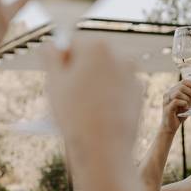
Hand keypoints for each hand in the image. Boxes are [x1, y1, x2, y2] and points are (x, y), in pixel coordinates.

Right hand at [43, 36, 141, 156]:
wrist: (104, 146)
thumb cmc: (75, 112)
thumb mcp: (55, 81)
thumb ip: (51, 57)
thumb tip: (52, 45)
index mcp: (98, 46)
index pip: (72, 44)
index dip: (62, 62)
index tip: (60, 80)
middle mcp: (120, 56)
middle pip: (92, 57)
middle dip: (80, 70)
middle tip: (70, 93)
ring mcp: (133, 74)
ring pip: (105, 73)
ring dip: (95, 82)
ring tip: (85, 105)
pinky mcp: (139, 93)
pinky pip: (118, 88)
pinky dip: (109, 95)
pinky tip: (100, 112)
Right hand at [160, 79, 190, 133]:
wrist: (171, 127)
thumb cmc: (179, 115)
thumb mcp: (187, 104)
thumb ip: (190, 97)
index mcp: (173, 91)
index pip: (184, 82)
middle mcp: (168, 94)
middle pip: (182, 86)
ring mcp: (166, 101)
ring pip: (178, 92)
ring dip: (188, 99)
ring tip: (190, 106)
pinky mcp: (167, 108)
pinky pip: (176, 101)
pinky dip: (184, 104)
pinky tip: (186, 109)